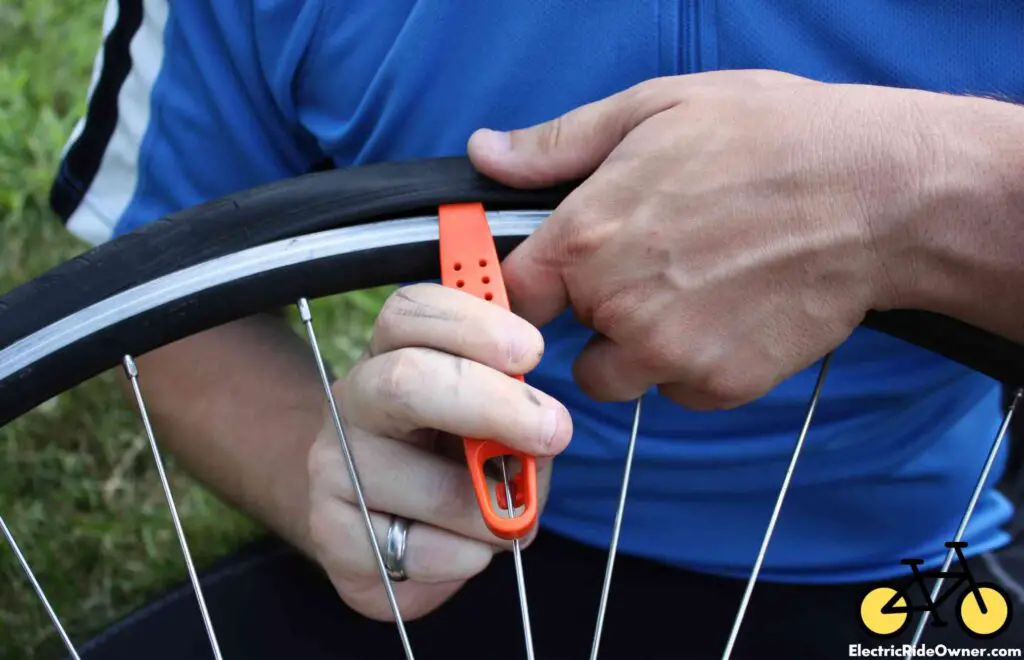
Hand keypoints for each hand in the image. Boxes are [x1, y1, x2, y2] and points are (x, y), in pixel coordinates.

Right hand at [307, 284, 571, 620]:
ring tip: (507, 519)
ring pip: (431, 488)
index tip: (532, 351)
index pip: (412, 312)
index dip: (474, 325)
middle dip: (494, 406)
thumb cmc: (451, 455)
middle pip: (407, 383)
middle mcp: (353, 399)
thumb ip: (514, 406)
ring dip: (493, 511)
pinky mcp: (331, 536)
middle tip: (555, 431)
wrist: (376, 523)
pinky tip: (465, 549)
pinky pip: (418, 552)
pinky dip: (465, 557)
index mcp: (391, 351)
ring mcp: (332, 467)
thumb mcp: (489, 416)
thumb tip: (542, 430)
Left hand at [469, 69, 944, 408]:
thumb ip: (557, 145)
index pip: (509, 294)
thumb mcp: (652, 109)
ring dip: (638, 346)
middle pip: (563, 337)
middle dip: (594, 308)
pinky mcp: (719, 386)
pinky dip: (693, 364)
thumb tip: (486, 154)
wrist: (878, 194)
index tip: (548, 282)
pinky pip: (677, 390)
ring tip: (694, 289)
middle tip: (652, 260)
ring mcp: (669, 354)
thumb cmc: (771, 138)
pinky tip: (730, 314)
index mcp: (586, 238)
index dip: (527, 287)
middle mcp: (617, 307)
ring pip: (616, 374)